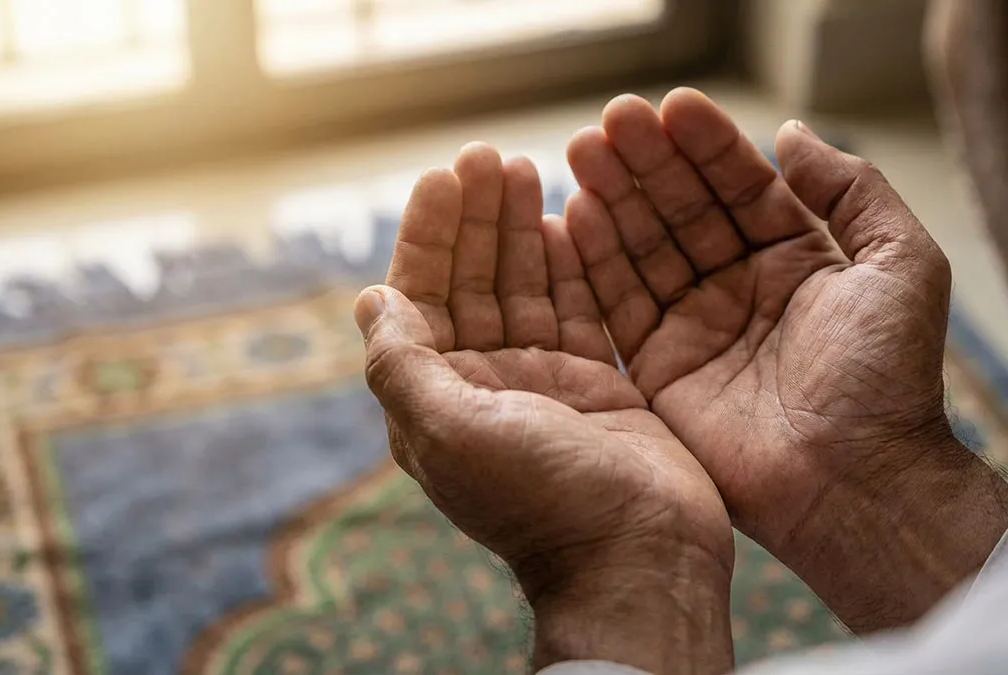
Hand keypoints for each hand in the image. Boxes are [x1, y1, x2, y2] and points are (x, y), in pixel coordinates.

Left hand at [357, 144, 734, 672]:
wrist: (639, 555)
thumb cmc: (541, 500)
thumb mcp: (449, 434)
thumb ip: (401, 365)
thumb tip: (368, 297)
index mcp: (438, 399)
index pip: (421, 298)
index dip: (428, 236)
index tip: (443, 176)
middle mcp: (484, 387)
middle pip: (473, 283)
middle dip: (476, 219)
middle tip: (489, 155)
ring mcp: (543, 383)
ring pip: (524, 288)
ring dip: (519, 230)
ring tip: (525, 166)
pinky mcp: (598, 382)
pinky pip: (577, 307)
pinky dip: (569, 264)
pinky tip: (565, 218)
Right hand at [565, 89, 1007, 629]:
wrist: (856, 482)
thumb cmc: (887, 378)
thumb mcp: (900, 263)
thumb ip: (851, 189)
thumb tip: (792, 133)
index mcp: (795, 260)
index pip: (740, 187)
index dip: (706, 145)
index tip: (673, 106)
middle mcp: (738, 288)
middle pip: (682, 210)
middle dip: (649, 161)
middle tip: (613, 118)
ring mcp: (694, 328)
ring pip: (643, 247)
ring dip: (613, 196)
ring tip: (583, 149)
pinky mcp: (657, 369)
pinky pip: (618, 304)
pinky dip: (595, 259)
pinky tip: (574, 212)